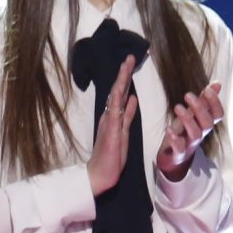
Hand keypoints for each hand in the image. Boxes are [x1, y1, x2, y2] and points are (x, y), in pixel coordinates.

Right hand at [87, 55, 138, 193]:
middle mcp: (110, 116)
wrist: (100, 175)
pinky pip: (115, 111)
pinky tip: (122, 88)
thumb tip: (133, 98)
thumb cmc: (111, 158)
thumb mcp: (124, 132)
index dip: (126, 79)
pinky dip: (118, 99)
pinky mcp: (110, 130)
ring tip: (126, 64)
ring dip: (121, 80)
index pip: (121, 94)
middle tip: (129, 57)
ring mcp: (109, 122)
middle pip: (117, 90)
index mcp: (114, 117)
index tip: (130, 64)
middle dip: (124, 73)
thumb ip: (128, 115)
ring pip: (116, 96)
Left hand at [155, 81, 223, 177]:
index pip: (218, 114)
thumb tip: (217, 83)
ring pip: (196, 134)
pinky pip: (180, 148)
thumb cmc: (184, 132)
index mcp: (205, 123)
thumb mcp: (193, 114)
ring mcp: (191, 144)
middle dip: (200, 108)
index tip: (207, 89)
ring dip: (187, 120)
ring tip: (177, 107)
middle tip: (188, 95)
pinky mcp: (179, 154)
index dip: (215, 103)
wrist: (172, 156)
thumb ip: (204, 100)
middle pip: (208, 124)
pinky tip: (168, 129)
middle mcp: (201, 134)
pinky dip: (175, 139)